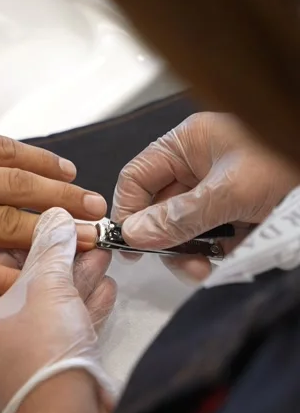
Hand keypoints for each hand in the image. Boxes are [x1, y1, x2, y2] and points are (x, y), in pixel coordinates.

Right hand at [0, 117, 105, 293]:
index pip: (3, 152)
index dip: (43, 162)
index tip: (69, 172)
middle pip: (17, 186)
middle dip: (62, 196)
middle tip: (94, 207)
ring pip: (6, 224)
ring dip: (51, 233)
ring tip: (83, 241)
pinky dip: (9, 275)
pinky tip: (36, 281)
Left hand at [0, 208, 116, 412]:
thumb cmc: (39, 346)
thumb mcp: (46, 284)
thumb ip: (51, 245)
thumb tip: (56, 216)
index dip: (21, 244)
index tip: (51, 230)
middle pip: (18, 290)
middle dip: (58, 264)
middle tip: (86, 241)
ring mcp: (9, 367)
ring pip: (43, 313)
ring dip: (74, 285)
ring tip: (103, 258)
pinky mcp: (40, 381)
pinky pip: (56, 337)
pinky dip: (79, 314)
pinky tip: (106, 291)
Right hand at [113, 112, 298, 279]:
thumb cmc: (284, 162)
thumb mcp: (228, 192)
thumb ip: (178, 217)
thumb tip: (135, 235)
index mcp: (189, 143)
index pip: (139, 177)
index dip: (128, 211)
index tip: (129, 246)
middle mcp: (199, 163)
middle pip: (161, 207)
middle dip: (168, 239)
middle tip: (185, 266)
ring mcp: (221, 187)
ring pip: (188, 226)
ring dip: (193, 251)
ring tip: (209, 268)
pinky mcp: (241, 209)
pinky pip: (216, 235)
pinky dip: (219, 251)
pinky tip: (230, 259)